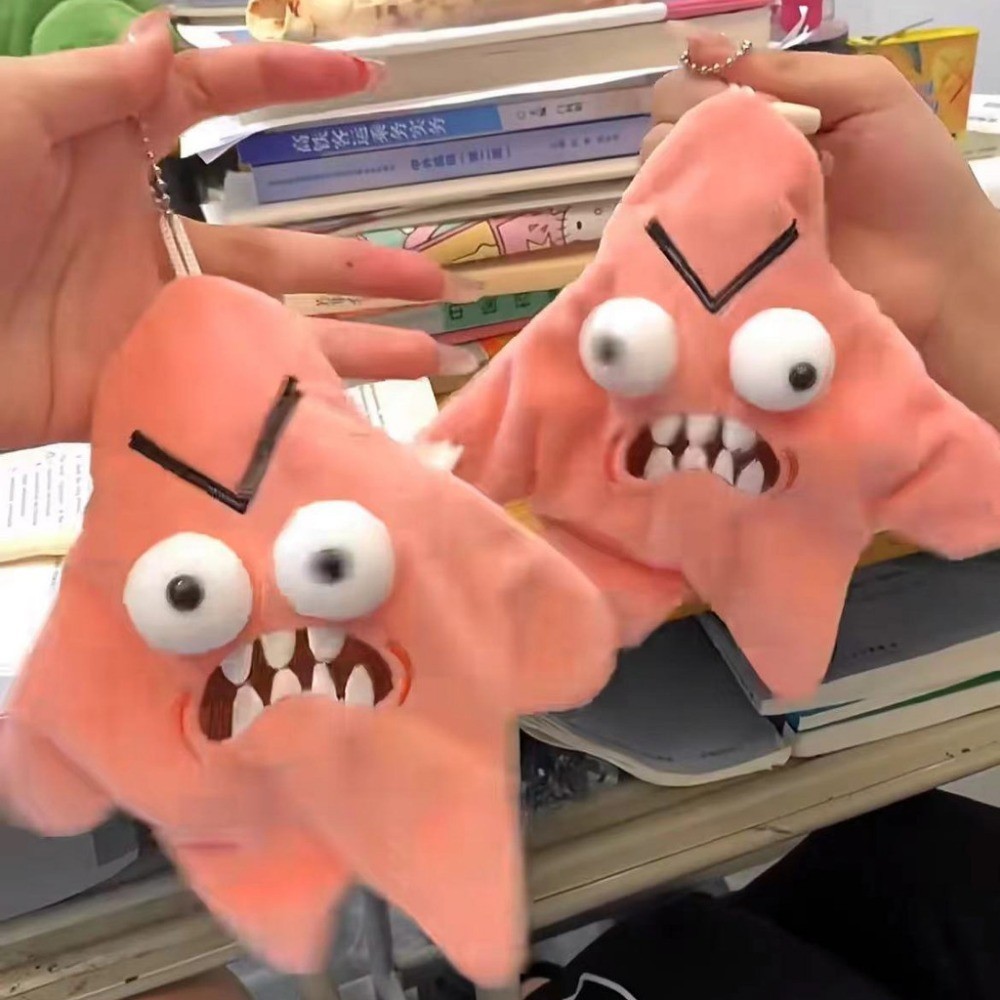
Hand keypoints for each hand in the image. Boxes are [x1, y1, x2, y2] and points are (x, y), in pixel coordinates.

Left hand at [0, 11, 476, 449]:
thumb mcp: (6, 114)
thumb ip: (96, 88)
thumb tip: (163, 36)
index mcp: (111, 159)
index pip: (214, 109)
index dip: (285, 86)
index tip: (362, 74)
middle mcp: (146, 244)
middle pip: (279, 254)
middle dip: (358, 265)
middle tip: (428, 275)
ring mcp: (150, 325)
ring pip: (272, 336)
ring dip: (351, 345)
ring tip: (424, 354)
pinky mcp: (138, 393)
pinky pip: (227, 399)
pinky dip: (285, 406)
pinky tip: (339, 413)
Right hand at [644, 35, 999, 427]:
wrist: (936, 273)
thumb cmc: (913, 179)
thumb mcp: (865, 94)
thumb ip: (787, 70)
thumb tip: (694, 44)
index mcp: (764, 120)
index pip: (689, 91)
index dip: (691, 89)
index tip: (719, 102)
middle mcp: (733, 168)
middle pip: (662, 135)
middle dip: (681, 129)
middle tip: (731, 151)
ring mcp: (722, 223)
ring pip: (657, 186)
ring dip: (676, 177)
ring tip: (725, 191)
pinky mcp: (719, 272)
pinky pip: (668, 248)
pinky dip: (667, 231)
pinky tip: (696, 225)